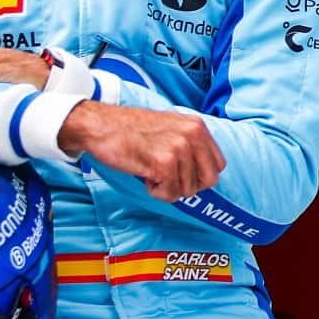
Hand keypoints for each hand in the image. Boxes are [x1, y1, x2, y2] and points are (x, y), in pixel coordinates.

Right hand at [60, 102, 225, 201]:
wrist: (101, 125)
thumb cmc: (132, 129)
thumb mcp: (172, 127)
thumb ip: (191, 145)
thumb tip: (204, 173)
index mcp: (198, 127)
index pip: (217, 165)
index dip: (199, 176)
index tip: (181, 174)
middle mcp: (193, 135)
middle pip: (208, 181)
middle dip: (188, 185)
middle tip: (167, 177)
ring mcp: (179, 149)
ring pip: (187, 190)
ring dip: (167, 187)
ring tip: (150, 169)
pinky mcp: (163, 163)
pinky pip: (169, 194)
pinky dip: (155, 191)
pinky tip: (144, 174)